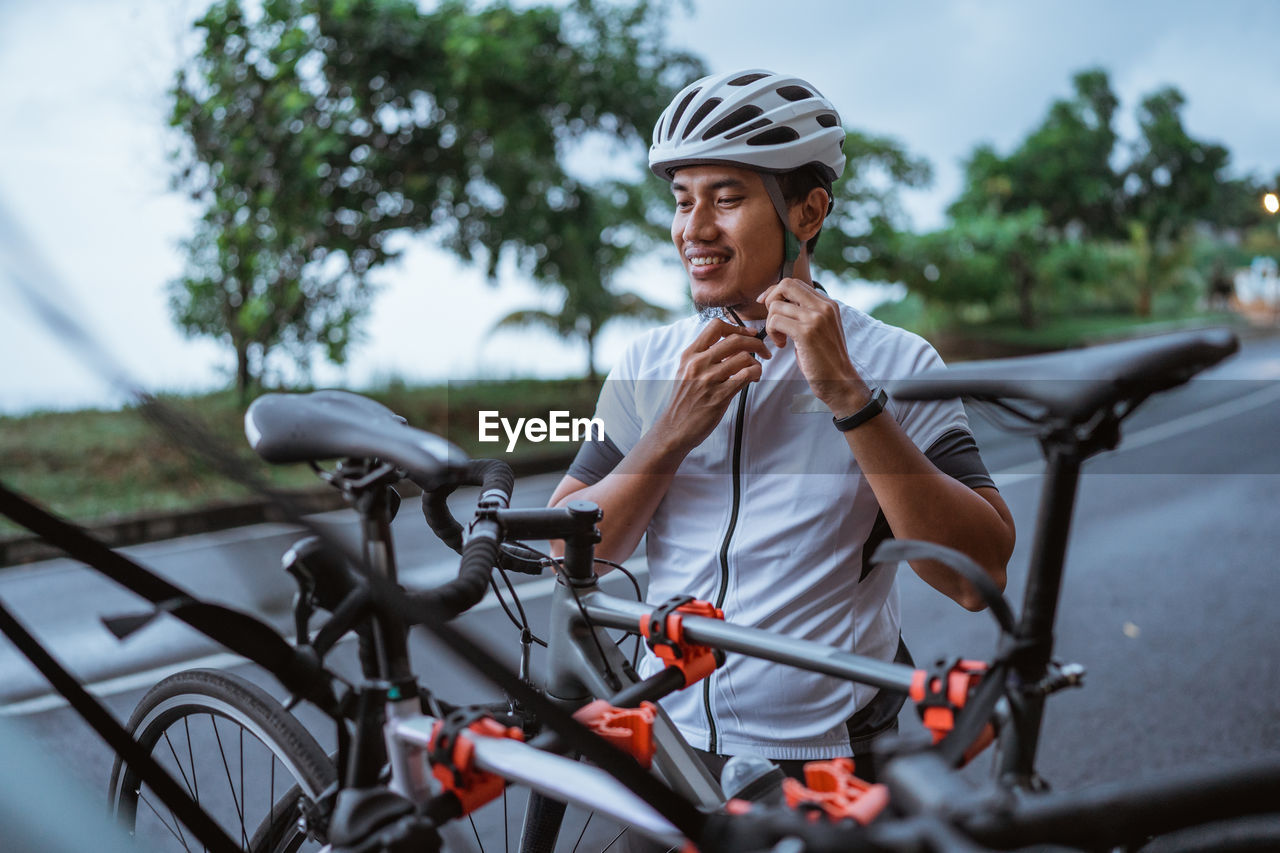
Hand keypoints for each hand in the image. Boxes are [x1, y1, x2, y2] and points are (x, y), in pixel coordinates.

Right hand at [655, 319, 769, 451]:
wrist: (674, 428)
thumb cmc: (684, 401)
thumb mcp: (685, 372)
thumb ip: (704, 356)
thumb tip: (732, 345)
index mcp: (690, 355)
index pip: (716, 326)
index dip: (738, 327)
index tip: (750, 334)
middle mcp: (698, 364)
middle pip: (735, 340)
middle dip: (756, 343)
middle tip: (764, 351)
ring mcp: (708, 380)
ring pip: (744, 357)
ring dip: (757, 363)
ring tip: (756, 372)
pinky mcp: (719, 396)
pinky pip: (745, 376)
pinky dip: (755, 374)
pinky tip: (753, 379)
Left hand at [757, 279, 871, 416]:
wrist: (840, 381)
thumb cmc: (825, 359)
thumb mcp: (819, 329)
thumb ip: (805, 313)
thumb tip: (781, 302)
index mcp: (828, 304)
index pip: (795, 283)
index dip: (776, 291)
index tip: (767, 304)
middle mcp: (824, 307)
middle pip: (786, 285)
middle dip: (770, 299)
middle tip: (772, 320)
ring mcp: (816, 318)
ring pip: (776, 306)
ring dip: (771, 324)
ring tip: (781, 339)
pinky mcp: (806, 332)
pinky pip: (775, 321)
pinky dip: (772, 333)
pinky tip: (782, 345)